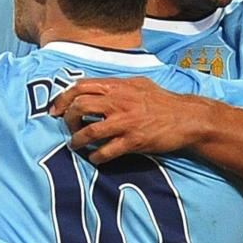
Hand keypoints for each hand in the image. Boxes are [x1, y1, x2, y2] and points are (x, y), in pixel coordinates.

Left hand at [49, 77, 211, 163]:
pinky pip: (106, 151)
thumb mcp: (138, 83)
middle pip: (79, 106)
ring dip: (77, 141)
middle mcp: (118, 101)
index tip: (55, 110)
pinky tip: (95, 158)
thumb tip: (95, 87)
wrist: (187, 117)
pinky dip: (96, 157)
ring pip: (89, 131)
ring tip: (76, 146)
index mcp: (117, 86)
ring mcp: (125, 121)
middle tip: (69, 128)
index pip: (80, 86)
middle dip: (67, 120)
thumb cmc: (162, 101)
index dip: (62, 98)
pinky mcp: (134, 140)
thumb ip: (116, 85)